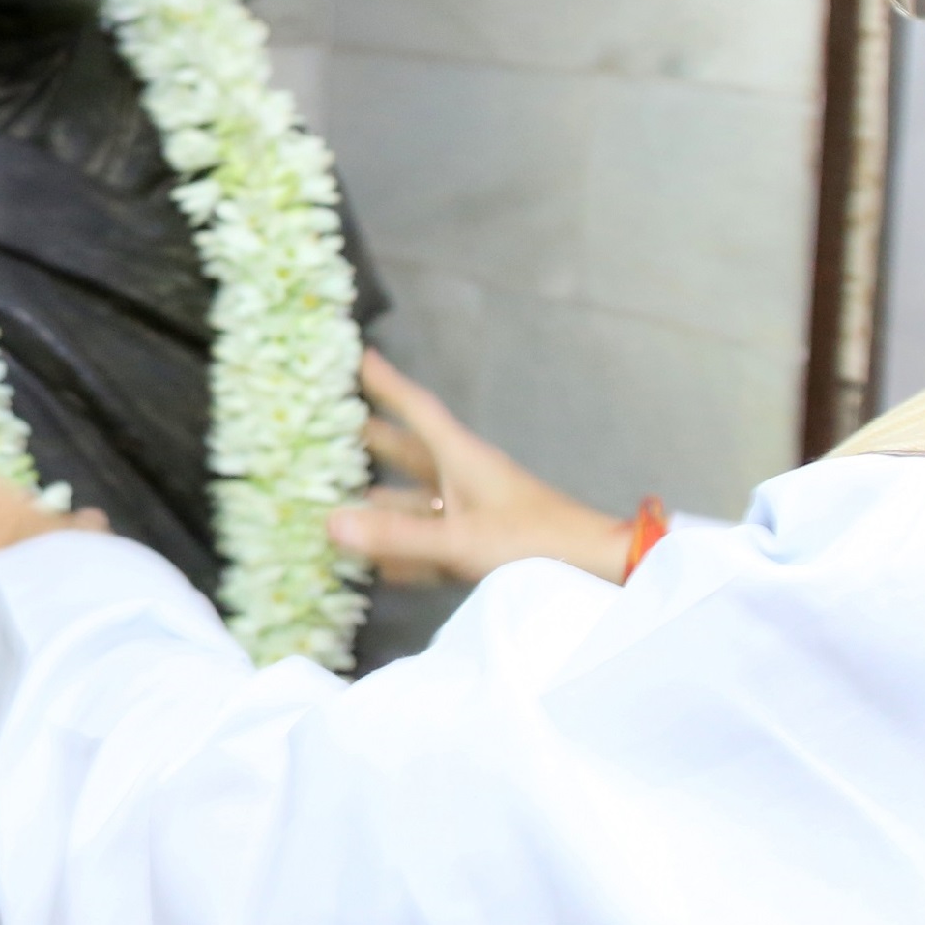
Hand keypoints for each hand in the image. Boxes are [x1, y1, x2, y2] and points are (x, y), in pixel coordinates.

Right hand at [328, 351, 629, 584]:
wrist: (595, 570)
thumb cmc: (533, 542)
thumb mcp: (460, 540)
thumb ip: (398, 535)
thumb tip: (330, 521)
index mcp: (463, 458)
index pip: (416, 410)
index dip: (386, 383)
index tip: (357, 354)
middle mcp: (464, 479)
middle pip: (410, 454)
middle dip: (373, 441)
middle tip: (330, 425)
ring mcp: (473, 513)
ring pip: (416, 502)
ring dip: (381, 502)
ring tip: (336, 499)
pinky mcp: (480, 547)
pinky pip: (431, 541)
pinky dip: (404, 547)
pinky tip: (376, 561)